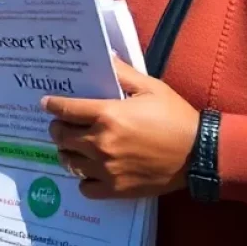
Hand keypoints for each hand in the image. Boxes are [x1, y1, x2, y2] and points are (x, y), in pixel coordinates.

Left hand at [43, 58, 198, 199]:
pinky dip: (84, 179)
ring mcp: (108, 169)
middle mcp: (101, 143)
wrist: (200, 154)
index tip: (46, 103)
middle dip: (58, 128)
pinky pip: (85, 188)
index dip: (52, 104)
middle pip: (61, 136)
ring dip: (67, 152)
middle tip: (63, 124)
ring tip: (75, 146)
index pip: (65, 109)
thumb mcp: (149, 87)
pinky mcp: (117, 189)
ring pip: (69, 162)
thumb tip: (103, 56)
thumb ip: (121, 72)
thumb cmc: (175, 116)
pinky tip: (91, 169)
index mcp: (107, 115)